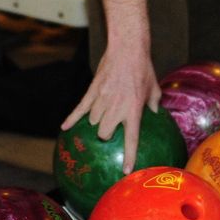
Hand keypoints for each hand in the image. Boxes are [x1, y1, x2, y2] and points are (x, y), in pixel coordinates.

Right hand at [61, 43, 161, 174]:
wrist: (128, 48)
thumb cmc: (143, 68)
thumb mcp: (154, 87)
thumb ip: (154, 102)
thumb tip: (155, 112)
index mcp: (134, 110)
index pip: (131, 139)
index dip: (128, 156)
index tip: (125, 171)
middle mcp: (116, 108)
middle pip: (104, 134)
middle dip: (105, 137)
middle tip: (110, 133)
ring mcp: (102, 100)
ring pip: (93, 121)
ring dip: (96, 122)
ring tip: (100, 118)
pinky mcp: (93, 91)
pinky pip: (79, 109)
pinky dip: (71, 119)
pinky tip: (64, 127)